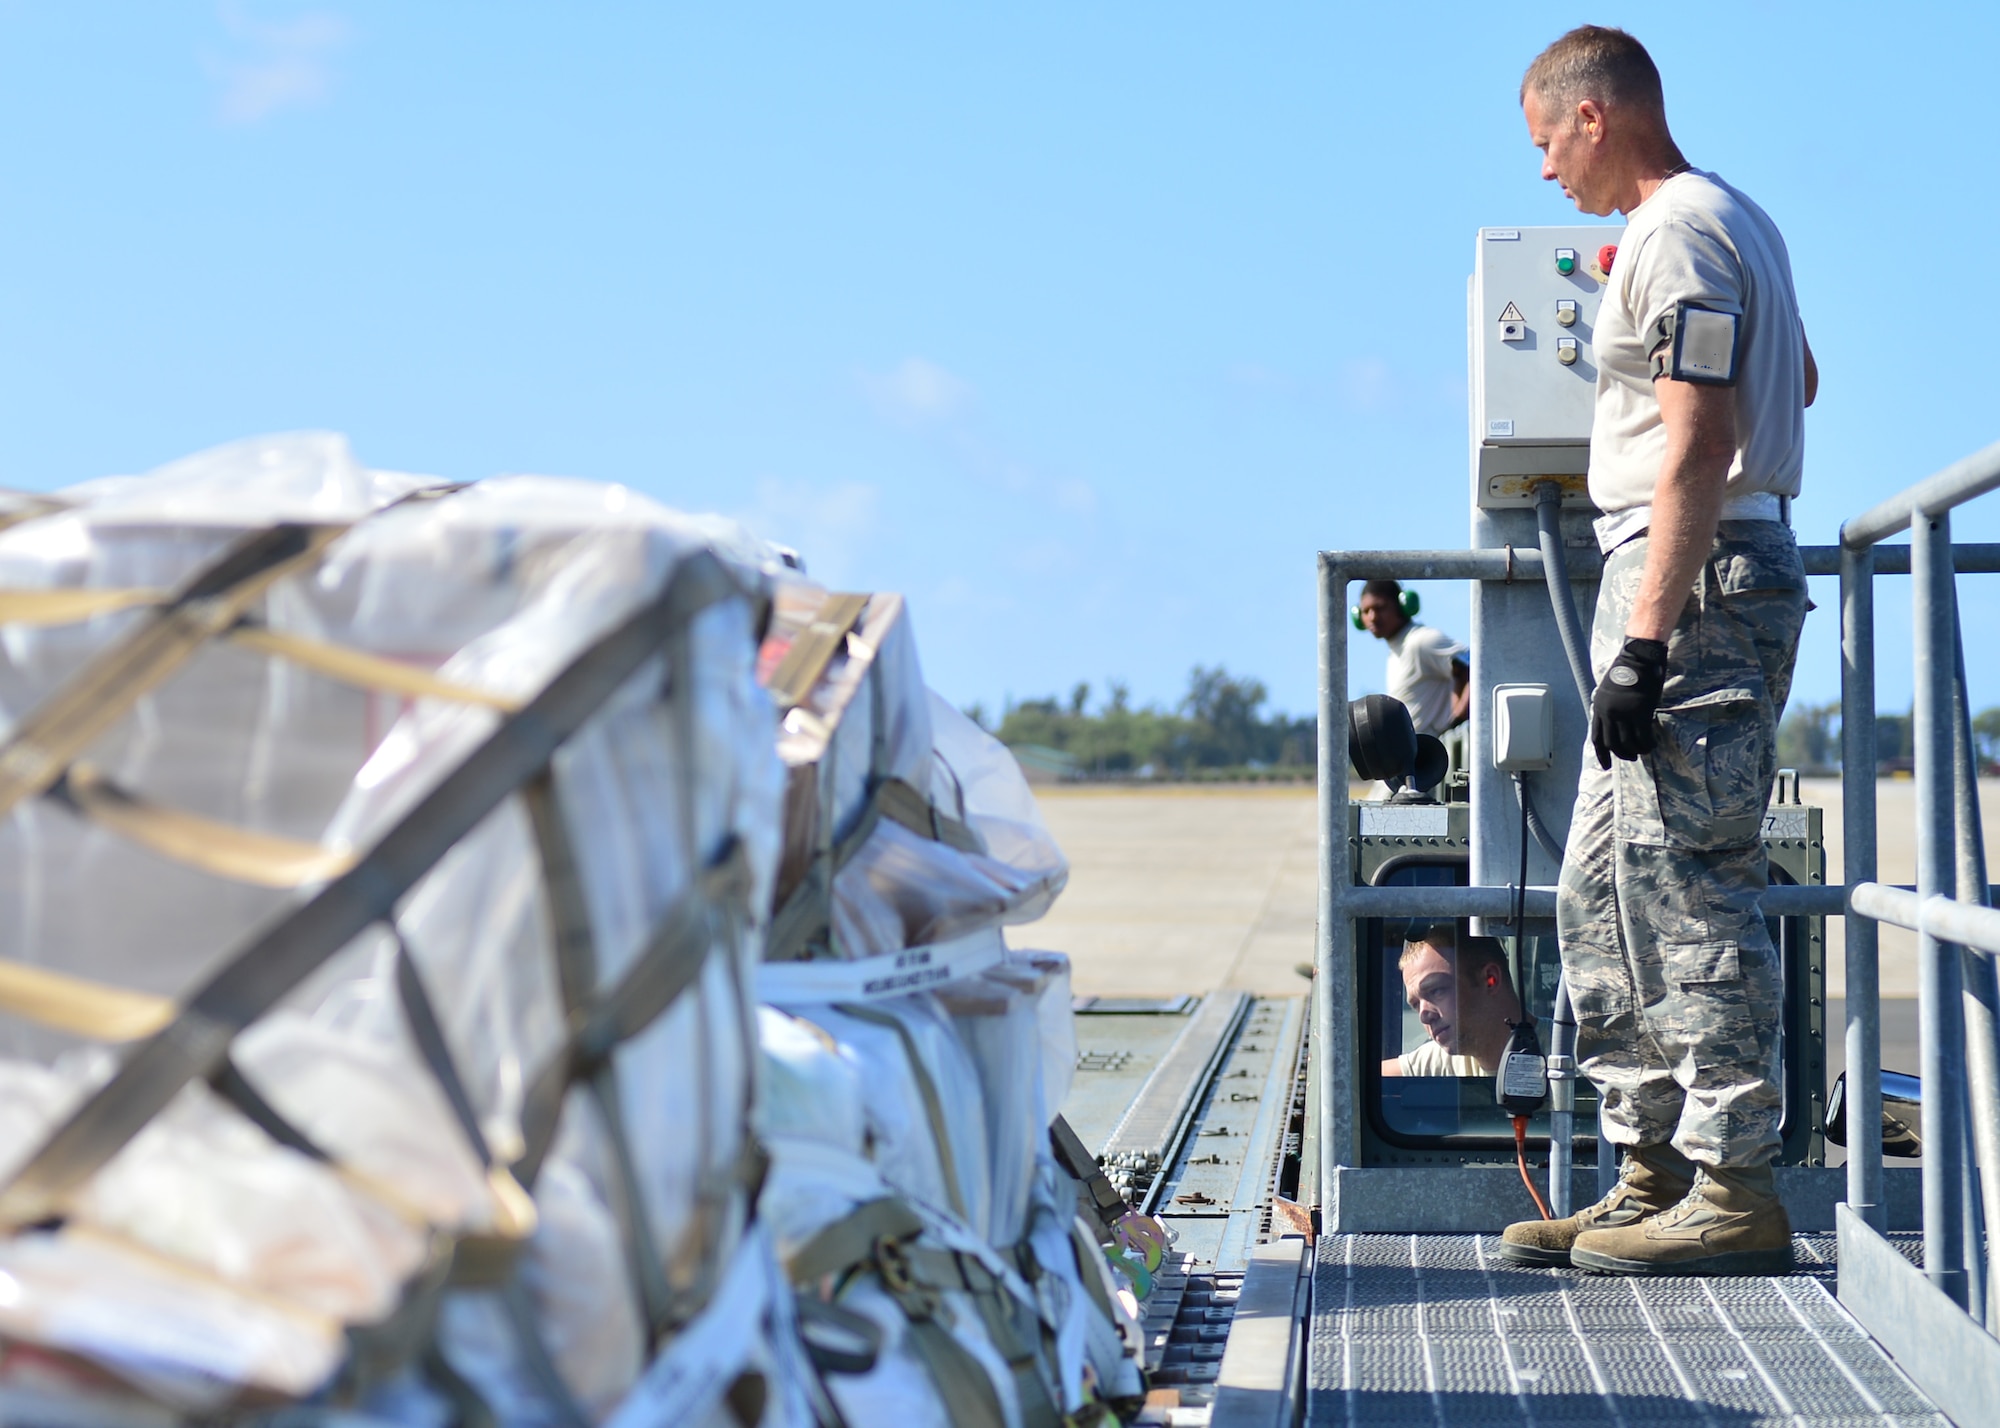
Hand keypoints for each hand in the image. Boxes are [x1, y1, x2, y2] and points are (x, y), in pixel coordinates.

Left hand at [1590, 638, 1667, 767]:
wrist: (1639, 657)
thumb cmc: (1627, 671)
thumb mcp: (1609, 690)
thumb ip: (1610, 707)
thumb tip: (1615, 724)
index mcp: (1598, 707)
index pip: (1597, 737)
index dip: (1602, 754)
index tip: (1606, 765)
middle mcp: (1608, 713)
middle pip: (1612, 743)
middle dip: (1622, 754)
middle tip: (1632, 758)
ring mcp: (1624, 713)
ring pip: (1628, 743)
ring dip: (1637, 751)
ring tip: (1645, 751)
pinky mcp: (1640, 712)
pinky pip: (1643, 737)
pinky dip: (1647, 744)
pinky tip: (1652, 744)